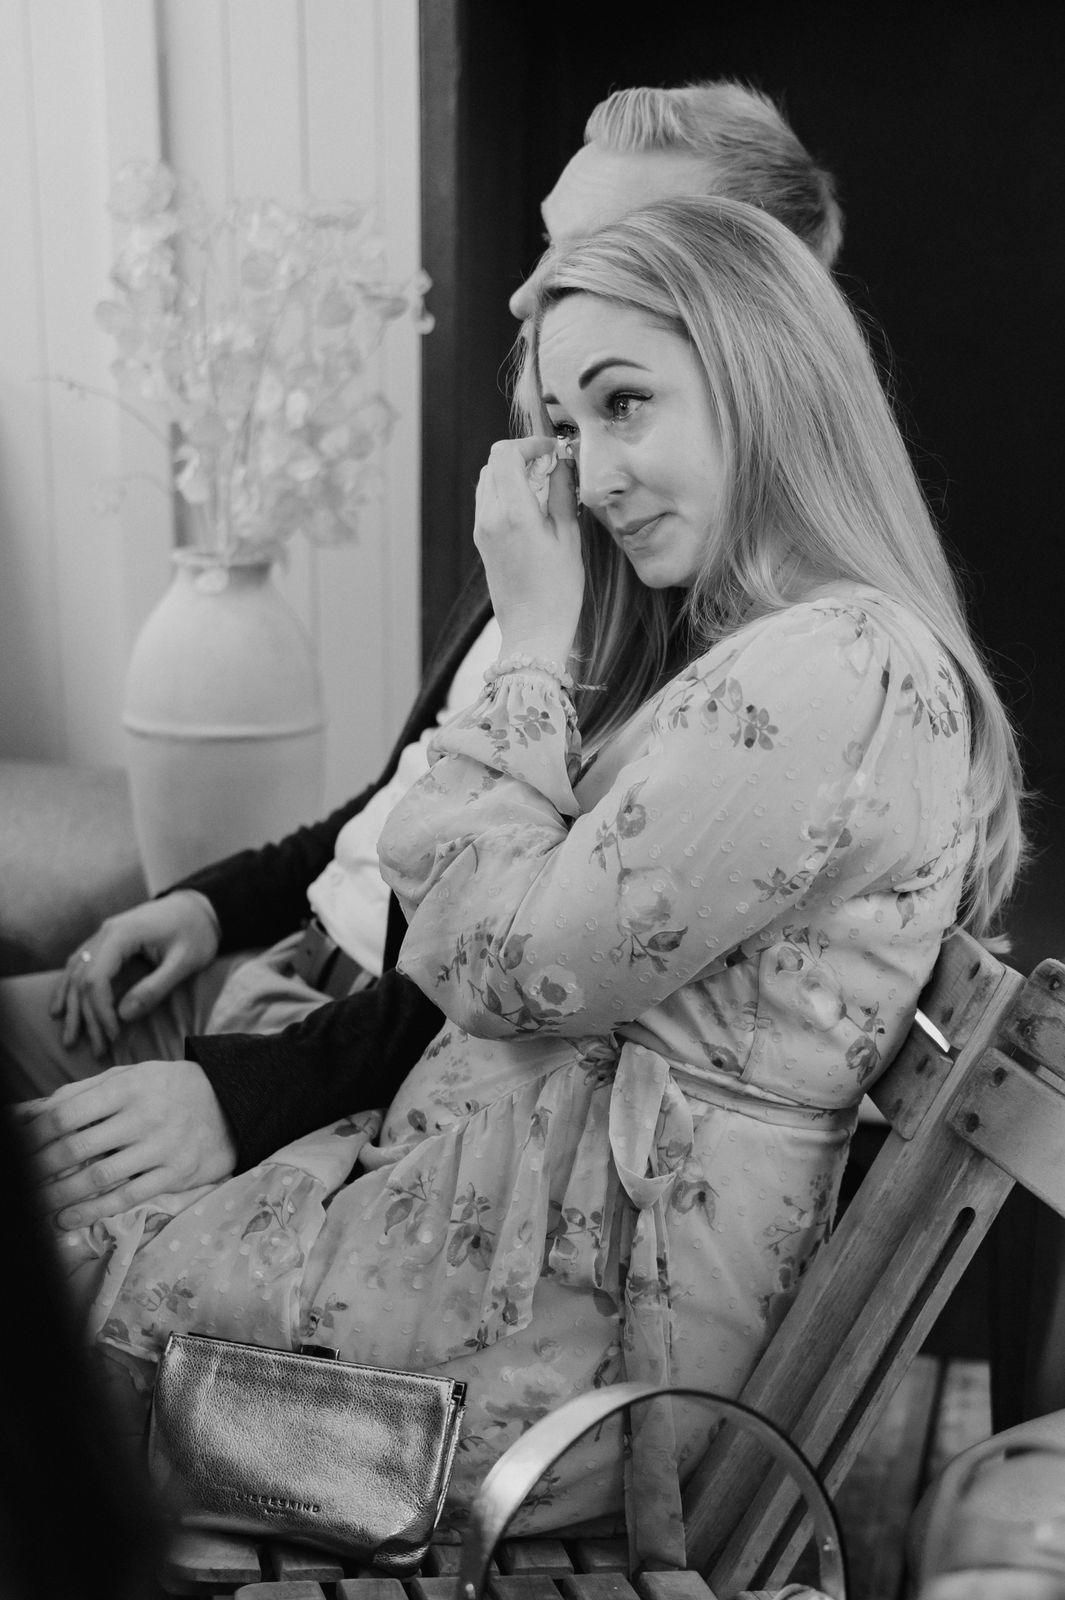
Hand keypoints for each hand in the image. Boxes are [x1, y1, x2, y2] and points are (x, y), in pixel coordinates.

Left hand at [16, 1059, 237, 1229]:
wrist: (233, 1103)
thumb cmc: (167, 1089)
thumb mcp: (127, 1077)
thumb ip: (77, 1093)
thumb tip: (23, 1113)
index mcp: (128, 1086)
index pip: (67, 1113)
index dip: (34, 1134)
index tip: (18, 1147)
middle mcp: (145, 1115)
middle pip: (78, 1147)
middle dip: (41, 1167)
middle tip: (22, 1180)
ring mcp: (162, 1146)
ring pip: (99, 1177)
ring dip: (60, 1194)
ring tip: (37, 1203)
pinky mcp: (176, 1173)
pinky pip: (126, 1197)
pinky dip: (91, 1211)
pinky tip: (67, 1218)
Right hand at [50, 892, 219, 1055]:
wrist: (199, 906)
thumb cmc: (197, 932)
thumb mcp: (184, 962)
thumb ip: (155, 988)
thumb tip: (123, 1016)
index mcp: (123, 934)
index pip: (97, 979)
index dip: (101, 1011)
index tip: (113, 1036)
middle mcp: (105, 932)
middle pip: (83, 980)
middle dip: (87, 1017)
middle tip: (97, 1050)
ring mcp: (103, 934)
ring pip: (76, 973)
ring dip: (73, 1007)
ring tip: (70, 1039)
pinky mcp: (106, 940)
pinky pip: (79, 965)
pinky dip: (69, 988)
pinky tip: (61, 1008)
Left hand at [474, 436, 583, 663]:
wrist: (533, 631)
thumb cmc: (557, 590)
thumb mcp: (568, 536)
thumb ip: (562, 492)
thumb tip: (561, 461)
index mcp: (514, 513)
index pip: (506, 454)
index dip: (530, 443)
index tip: (553, 450)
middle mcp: (490, 517)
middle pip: (494, 462)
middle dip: (522, 456)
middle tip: (551, 467)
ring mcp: (482, 529)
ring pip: (488, 479)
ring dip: (513, 473)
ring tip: (543, 487)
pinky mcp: (481, 540)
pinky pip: (488, 501)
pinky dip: (506, 492)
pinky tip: (531, 507)